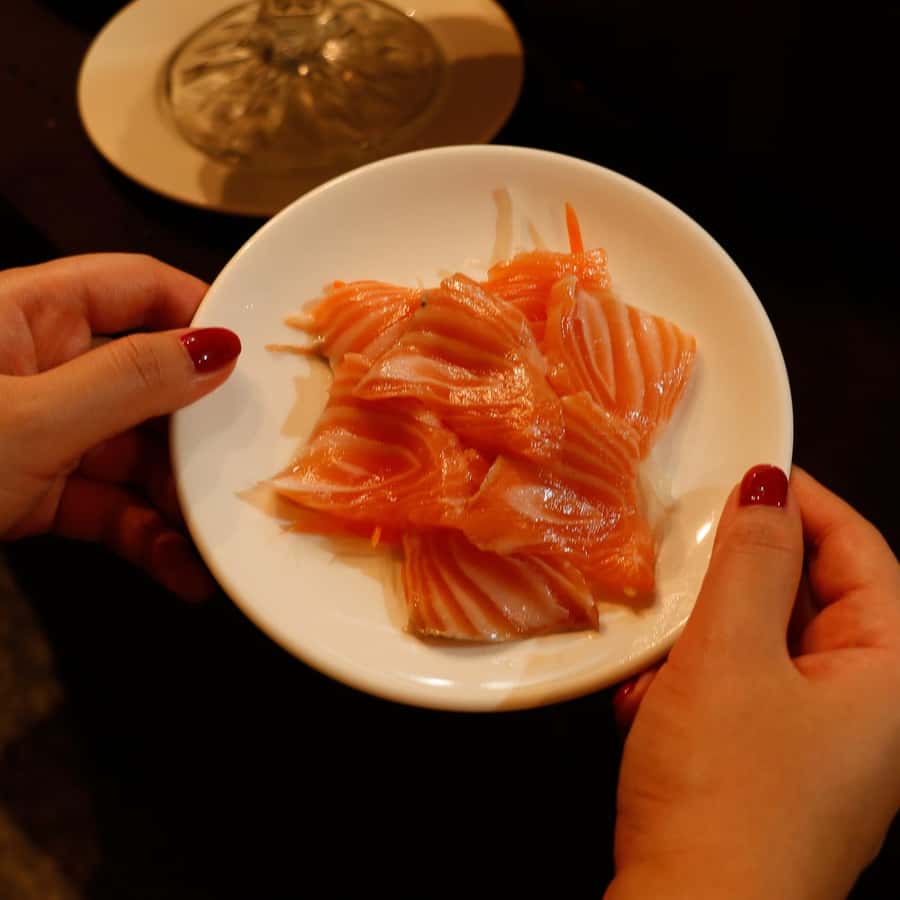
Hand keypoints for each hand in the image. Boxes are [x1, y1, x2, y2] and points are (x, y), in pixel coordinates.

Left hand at [0, 254, 240, 600]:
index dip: (200, 311)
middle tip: (247, 464)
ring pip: (135, 453)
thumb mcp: (27, 418)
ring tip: (219, 539)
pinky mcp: (36, 493)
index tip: (256, 355)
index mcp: (25, 315)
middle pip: (150, 381)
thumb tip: (219, 345)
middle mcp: (40, 367)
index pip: (136, 288)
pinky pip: (109, 508)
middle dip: (199, 431)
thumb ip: (129, 381)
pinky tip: (182, 571)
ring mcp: (41, 433)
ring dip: (179, 500)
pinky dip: (147, 539)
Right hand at [605, 465, 899, 899]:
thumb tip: (767, 483)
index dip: (806, 503)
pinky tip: (648, 697)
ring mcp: (819, 743)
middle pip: (811, 599)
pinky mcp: (771, 768)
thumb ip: (750, 561)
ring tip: (656, 640)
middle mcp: (868, 708)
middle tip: (682, 552)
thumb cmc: (725, 786)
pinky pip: (739, 691)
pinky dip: (694, 681)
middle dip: (739, 576)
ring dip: (703, 634)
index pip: (862, 554)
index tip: (742, 472)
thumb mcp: (729, 656)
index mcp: (890, 675)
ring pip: (764, 645)